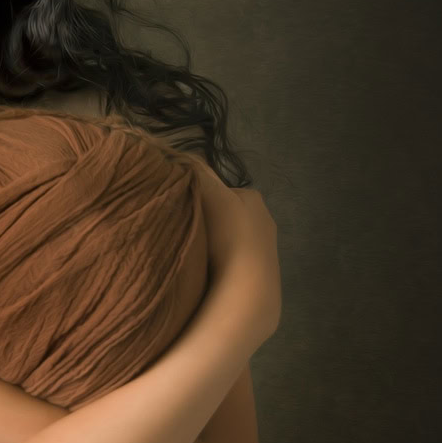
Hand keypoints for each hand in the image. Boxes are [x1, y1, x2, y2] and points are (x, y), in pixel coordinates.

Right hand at [193, 162, 281, 342]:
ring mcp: (266, 248)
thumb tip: (175, 153)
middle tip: (185, 234)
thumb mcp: (207, 195)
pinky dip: (223, 263)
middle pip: (224, 213)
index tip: (179, 210)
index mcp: (252, 196)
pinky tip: (210, 273)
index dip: (196, 197)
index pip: (217, 189)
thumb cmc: (228, 237)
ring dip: (215, 244)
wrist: (249, 288)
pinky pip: (235, 261)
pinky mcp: (263, 274)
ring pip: (229, 239)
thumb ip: (193, 172)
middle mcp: (264, 218)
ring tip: (197, 257)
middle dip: (207, 221)